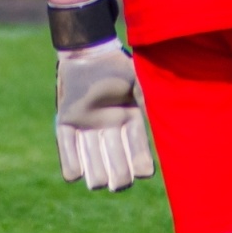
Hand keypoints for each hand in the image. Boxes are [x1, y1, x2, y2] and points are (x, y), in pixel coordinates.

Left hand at [55, 41, 155, 191]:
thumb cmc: (117, 65)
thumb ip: (150, 103)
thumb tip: (166, 126)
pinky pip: (68, 158)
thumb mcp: (139, 82)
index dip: (142, 167)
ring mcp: (87, 131)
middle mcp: (111, 131)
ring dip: (98, 177)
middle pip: (117, 172)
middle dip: (119, 178)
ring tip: (99, 179)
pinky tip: (78, 172)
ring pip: (94, 172)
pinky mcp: (65, 126)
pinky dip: (73, 168)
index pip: (140, 156)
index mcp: (131, 122)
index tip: (144, 171)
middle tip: (118, 181)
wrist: (87, 51)